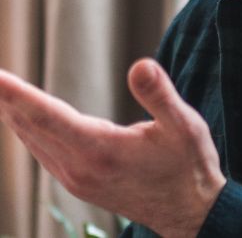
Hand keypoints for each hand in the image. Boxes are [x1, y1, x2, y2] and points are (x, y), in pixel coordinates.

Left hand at [0, 59, 225, 237]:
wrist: (188, 212)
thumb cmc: (188, 165)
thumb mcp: (184, 126)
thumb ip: (159, 95)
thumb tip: (140, 64)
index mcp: (102, 150)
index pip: (48, 116)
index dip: (17, 94)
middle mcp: (80, 167)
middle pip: (29, 126)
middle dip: (4, 98)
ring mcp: (75, 178)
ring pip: (31, 139)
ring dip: (11, 112)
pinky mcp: (77, 182)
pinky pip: (40, 149)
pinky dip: (25, 127)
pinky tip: (20, 116)